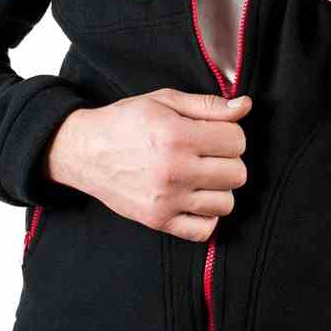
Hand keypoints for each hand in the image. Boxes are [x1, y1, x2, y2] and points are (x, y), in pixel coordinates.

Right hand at [45, 89, 251, 242]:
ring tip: (201, 176)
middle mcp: (174, 170)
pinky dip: (206, 216)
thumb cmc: (126, 121)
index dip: (230, 133)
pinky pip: (204, 230)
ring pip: (226, 203)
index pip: (237, 140)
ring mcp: (167, 200)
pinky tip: (194, 198)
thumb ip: (208, 105)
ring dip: (219, 188)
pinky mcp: (158, 221)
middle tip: (209, 154)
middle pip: (237, 173)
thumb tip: (245, 106)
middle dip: (228, 160)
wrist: (85, 150)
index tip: (215, 132)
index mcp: (177, 136)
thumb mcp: (165, 100)